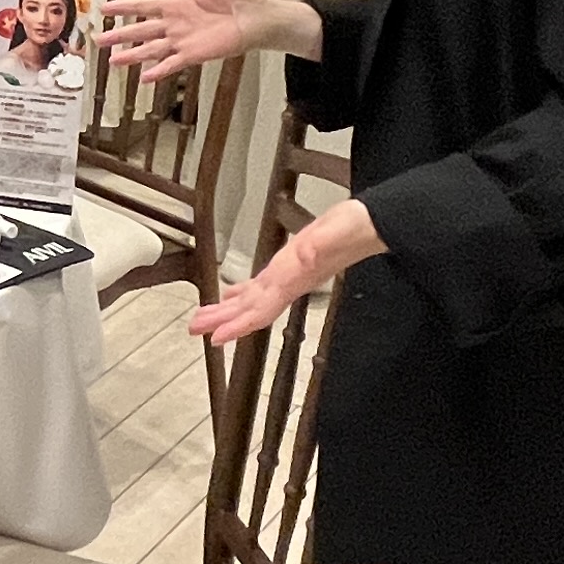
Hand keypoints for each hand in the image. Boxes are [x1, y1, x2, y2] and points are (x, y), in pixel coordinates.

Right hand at [99, 0, 305, 76]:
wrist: (259, 16)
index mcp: (176, 3)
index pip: (143, 6)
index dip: (123, 7)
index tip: (103, 8)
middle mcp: (175, 23)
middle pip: (141, 30)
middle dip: (119, 35)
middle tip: (97, 40)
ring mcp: (183, 40)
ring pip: (151, 49)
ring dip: (132, 56)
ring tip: (113, 62)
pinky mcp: (195, 54)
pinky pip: (173, 64)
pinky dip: (159, 71)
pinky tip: (144, 79)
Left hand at [189, 197, 381, 341]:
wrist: (369, 225)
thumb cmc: (353, 228)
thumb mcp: (336, 233)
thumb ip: (320, 246)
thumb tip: (304, 255)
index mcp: (293, 277)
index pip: (262, 309)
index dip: (238, 325)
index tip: (215, 338)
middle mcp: (288, 281)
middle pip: (250, 309)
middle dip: (223, 321)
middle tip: (194, 330)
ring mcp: (289, 276)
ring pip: (252, 300)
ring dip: (228, 311)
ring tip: (203, 318)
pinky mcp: (290, 266)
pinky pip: (261, 286)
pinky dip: (242, 294)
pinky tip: (230, 295)